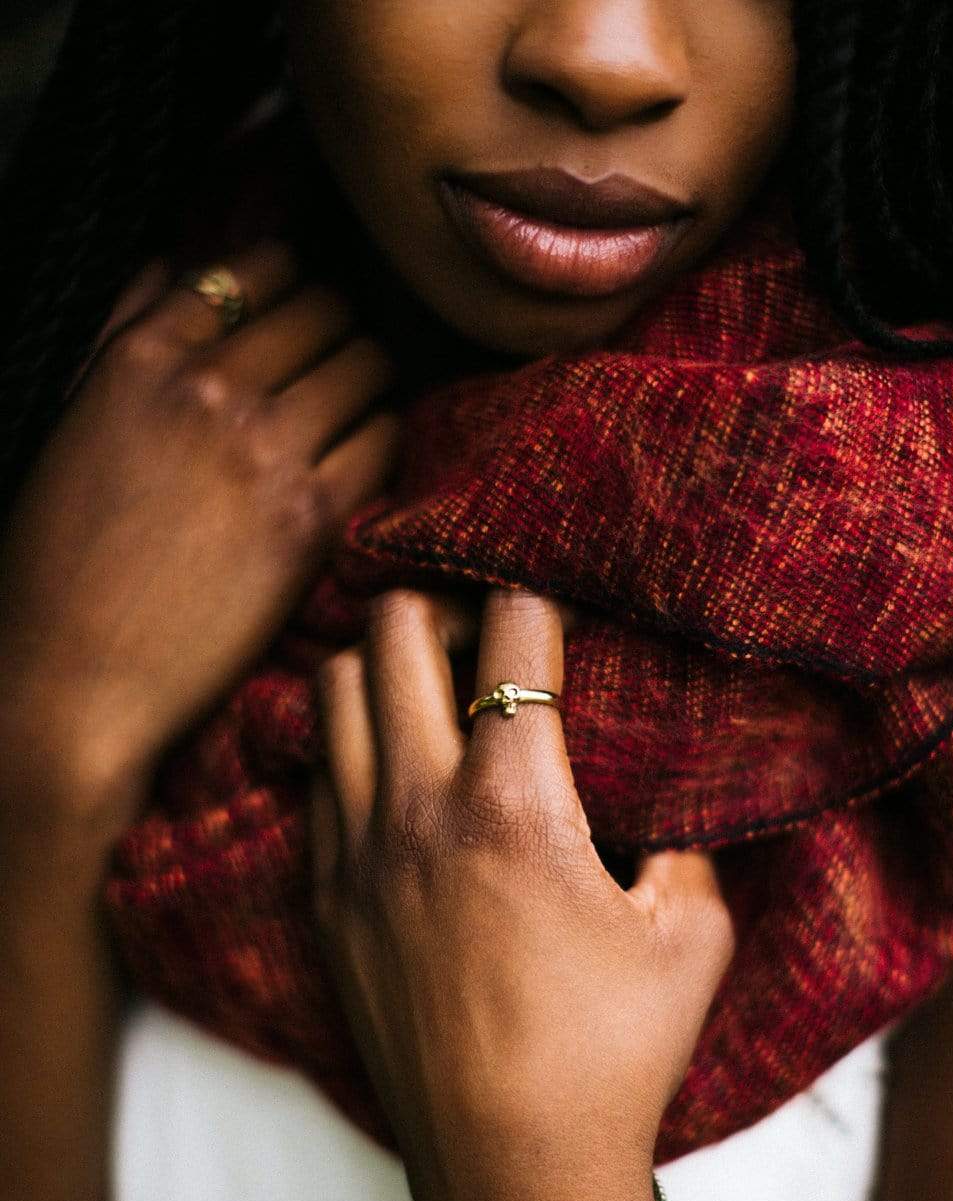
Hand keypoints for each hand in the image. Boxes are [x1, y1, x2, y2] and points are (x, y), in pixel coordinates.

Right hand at [0, 241, 396, 830]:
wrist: (75, 677)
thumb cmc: (59, 559)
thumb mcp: (72, 420)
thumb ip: (124, 332)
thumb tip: (174, 262)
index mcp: (142, 356)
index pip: (253, 270)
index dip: (291, 279)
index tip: (300, 303)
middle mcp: (208, 388)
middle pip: (325, 310)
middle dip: (337, 328)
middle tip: (334, 361)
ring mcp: (265, 452)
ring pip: (366, 366)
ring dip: (368, 380)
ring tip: (353, 408)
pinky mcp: (310, 519)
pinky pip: (384, 440)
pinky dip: (383, 439)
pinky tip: (361, 459)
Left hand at [309, 588, 734, 1200]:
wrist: (511, 1174)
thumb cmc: (614, 1060)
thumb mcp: (691, 937)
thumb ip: (682, 842)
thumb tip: (661, 801)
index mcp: (515, 805)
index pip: (512, 637)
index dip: (539, 597)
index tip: (555, 603)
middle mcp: (418, 810)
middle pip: (392, 630)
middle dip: (441, 604)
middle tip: (484, 640)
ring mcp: (357, 854)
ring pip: (335, 692)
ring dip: (385, 667)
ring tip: (435, 691)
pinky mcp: (327, 900)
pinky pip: (316, 777)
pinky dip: (352, 745)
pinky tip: (399, 775)